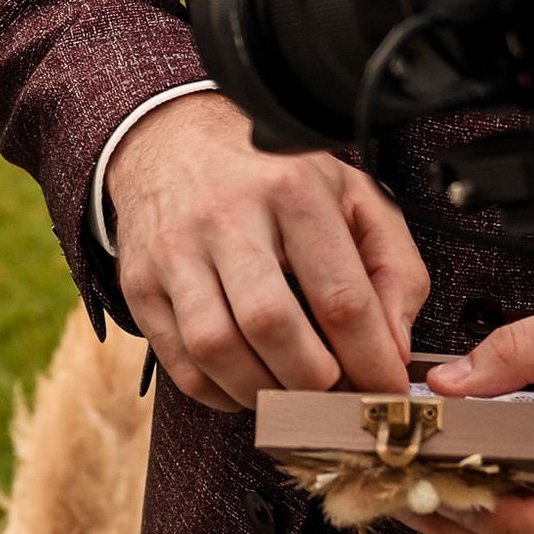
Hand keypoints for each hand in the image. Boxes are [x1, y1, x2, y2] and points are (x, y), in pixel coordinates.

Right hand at [109, 92, 426, 411]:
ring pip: (216, 348)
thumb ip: (393, 267)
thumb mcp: (352, 196)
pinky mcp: (140, 281)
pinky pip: (181, 364)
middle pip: (272, 325)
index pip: (340, 296)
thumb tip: (394, 348)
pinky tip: (248, 382)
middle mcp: (226, 215)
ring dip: (265, 392)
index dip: (371, 360)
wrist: (174, 139)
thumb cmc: (274, 178)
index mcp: (292, 189)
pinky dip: (221, 392)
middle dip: (314, 381)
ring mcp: (174, 249)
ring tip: (293, 392)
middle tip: (336, 394)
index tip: (386, 392)